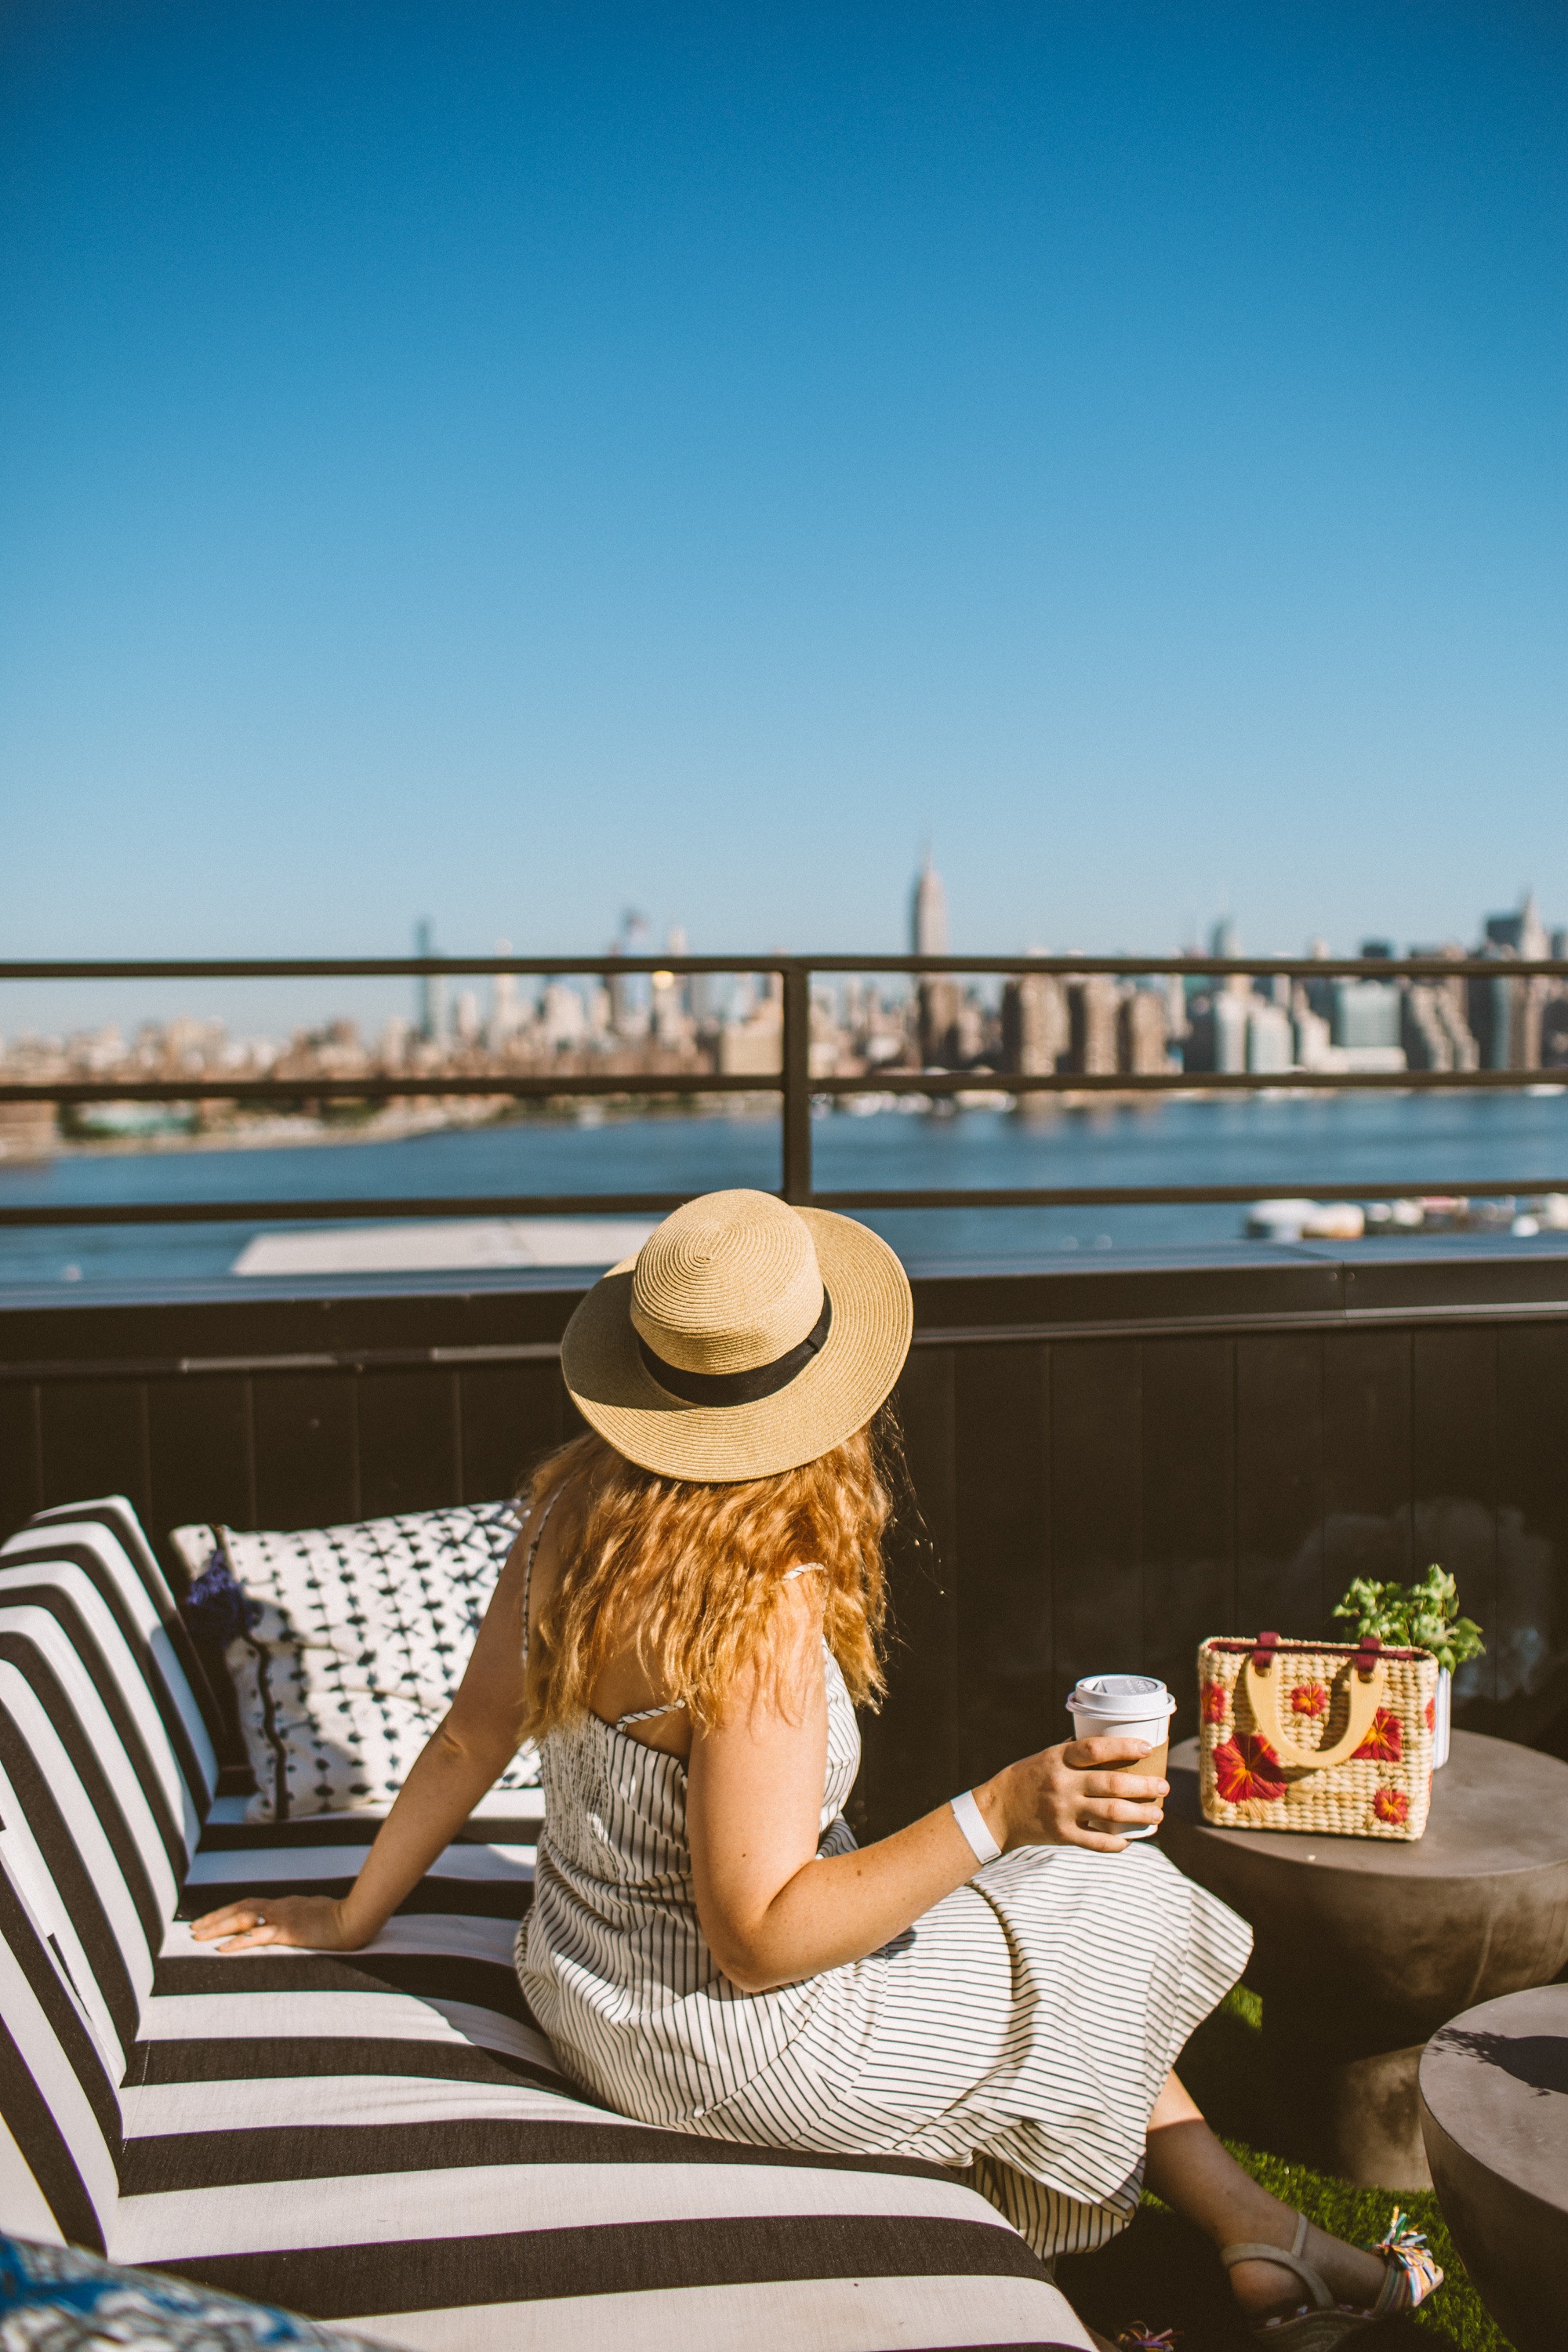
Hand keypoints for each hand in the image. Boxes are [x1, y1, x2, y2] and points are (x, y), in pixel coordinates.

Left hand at [189, 1894, 367, 1953]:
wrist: (356, 1917)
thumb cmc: (342, 1917)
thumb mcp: (318, 1913)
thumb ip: (305, 1916)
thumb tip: (301, 1922)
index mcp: (285, 1905)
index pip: (250, 1905)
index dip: (228, 1911)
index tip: (210, 1920)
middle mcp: (279, 1907)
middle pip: (240, 1908)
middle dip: (215, 1918)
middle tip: (193, 1928)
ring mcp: (283, 1917)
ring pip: (243, 1919)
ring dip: (218, 1927)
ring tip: (198, 1936)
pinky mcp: (288, 1931)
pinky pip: (258, 1935)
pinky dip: (237, 1942)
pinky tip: (223, 1948)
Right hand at [981, 1736, 1167, 1853]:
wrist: (998, 1811)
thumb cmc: (1028, 1778)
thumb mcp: (1047, 1756)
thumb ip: (1075, 1753)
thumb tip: (1111, 1743)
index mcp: (1059, 1759)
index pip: (1095, 1749)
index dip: (1124, 1747)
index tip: (1147, 1749)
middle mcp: (1062, 1784)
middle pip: (1112, 1784)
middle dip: (1144, 1786)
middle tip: (1163, 1787)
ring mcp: (1063, 1811)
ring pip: (1111, 1814)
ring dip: (1140, 1814)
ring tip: (1158, 1814)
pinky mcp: (1062, 1835)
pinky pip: (1096, 1842)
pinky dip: (1117, 1843)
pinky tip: (1130, 1840)